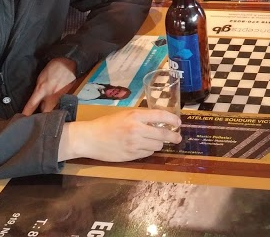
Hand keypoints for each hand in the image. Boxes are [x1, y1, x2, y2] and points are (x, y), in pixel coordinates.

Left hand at [22, 58, 77, 115]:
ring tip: (44, 109)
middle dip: (40, 114)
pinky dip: (54, 105)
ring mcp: (59, 98)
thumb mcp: (41, 77)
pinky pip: (58, 104)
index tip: (21, 119)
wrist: (70, 64)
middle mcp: (51, 97)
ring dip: (47, 110)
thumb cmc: (54, 68)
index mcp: (42, 90)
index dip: (26, 113)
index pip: (32, 105)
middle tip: (35, 115)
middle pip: (44, 112)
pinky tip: (53, 102)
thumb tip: (36, 97)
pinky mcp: (65, 98)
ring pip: (51, 109)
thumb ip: (38, 89)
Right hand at [58, 108, 181, 161]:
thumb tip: (160, 120)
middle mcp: (137, 130)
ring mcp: (134, 144)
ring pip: (157, 146)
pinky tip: (145, 147)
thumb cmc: (107, 124)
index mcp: (135, 116)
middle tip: (177, 137)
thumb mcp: (125, 114)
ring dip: (159, 143)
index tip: (179, 123)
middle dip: (173, 136)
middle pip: (163, 134)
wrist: (90, 138)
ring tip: (155, 141)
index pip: (161, 116)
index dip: (172, 119)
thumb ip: (141, 117)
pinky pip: (148, 153)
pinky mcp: (131, 156)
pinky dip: (149, 150)